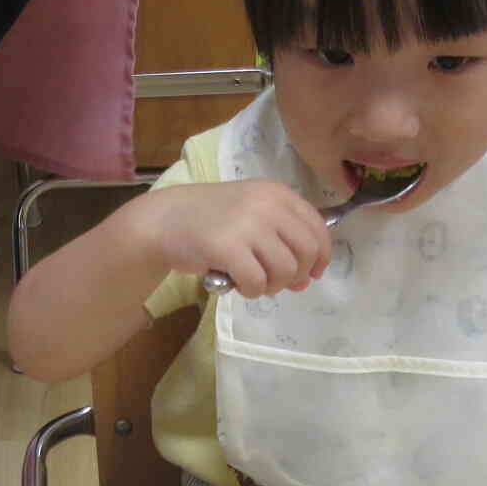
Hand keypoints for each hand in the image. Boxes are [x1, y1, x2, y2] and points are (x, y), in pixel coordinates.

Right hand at [132, 179, 330, 297]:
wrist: (165, 219)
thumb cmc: (210, 219)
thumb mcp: (252, 215)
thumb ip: (282, 241)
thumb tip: (307, 280)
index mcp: (278, 193)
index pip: (318, 228)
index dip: (321, 256)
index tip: (312, 272)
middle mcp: (268, 205)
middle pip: (308, 252)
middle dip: (297, 275)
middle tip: (277, 281)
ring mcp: (248, 225)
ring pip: (286, 271)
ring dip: (273, 286)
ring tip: (255, 283)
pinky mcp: (228, 248)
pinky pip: (257, 283)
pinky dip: (252, 292)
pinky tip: (239, 285)